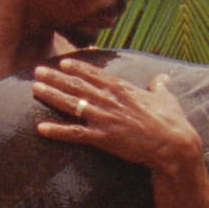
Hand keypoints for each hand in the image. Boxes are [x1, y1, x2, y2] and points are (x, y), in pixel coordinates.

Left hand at [31, 57, 203, 175]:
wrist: (173, 144)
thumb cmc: (172, 122)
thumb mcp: (167, 98)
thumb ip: (159, 86)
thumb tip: (162, 78)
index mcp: (123, 88)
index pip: (95, 74)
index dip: (77, 68)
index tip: (63, 63)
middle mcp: (109, 100)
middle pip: (77, 85)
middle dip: (56, 77)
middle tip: (38, 70)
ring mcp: (104, 118)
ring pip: (71, 104)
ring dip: (51, 95)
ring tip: (35, 88)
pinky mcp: (102, 138)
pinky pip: (74, 133)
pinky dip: (56, 131)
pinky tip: (40, 128)